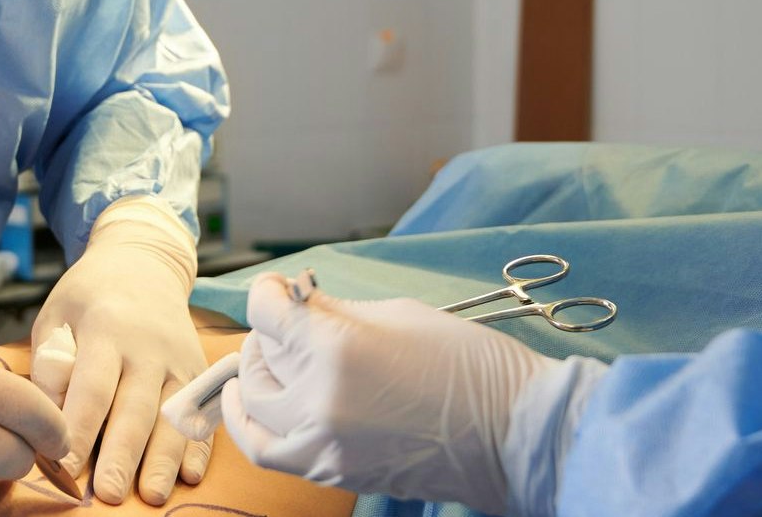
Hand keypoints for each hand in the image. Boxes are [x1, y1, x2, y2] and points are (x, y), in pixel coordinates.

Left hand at [31, 198, 210, 503]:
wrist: (143, 264)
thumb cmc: (88, 297)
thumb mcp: (56, 316)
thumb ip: (50, 365)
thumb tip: (48, 416)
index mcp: (106, 329)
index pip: (93, 386)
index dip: (80, 427)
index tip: (65, 464)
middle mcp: (148, 347)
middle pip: (136, 407)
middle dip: (123, 454)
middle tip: (109, 493)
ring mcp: (179, 360)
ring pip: (173, 416)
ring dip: (164, 459)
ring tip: (153, 495)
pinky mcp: (199, 372)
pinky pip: (202, 412)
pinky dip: (199, 445)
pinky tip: (191, 475)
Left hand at [222, 273, 599, 514]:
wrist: (512, 435)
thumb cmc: (471, 365)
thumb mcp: (400, 314)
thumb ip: (337, 311)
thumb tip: (296, 304)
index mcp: (337, 349)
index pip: (267, 314)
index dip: (267, 294)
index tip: (277, 290)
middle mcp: (320, 400)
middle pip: (259, 359)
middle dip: (265, 333)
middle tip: (283, 321)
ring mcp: (323, 444)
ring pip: (254, 409)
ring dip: (253, 378)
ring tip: (268, 362)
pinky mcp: (332, 472)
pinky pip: (269, 451)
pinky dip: (251, 426)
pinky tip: (249, 405)